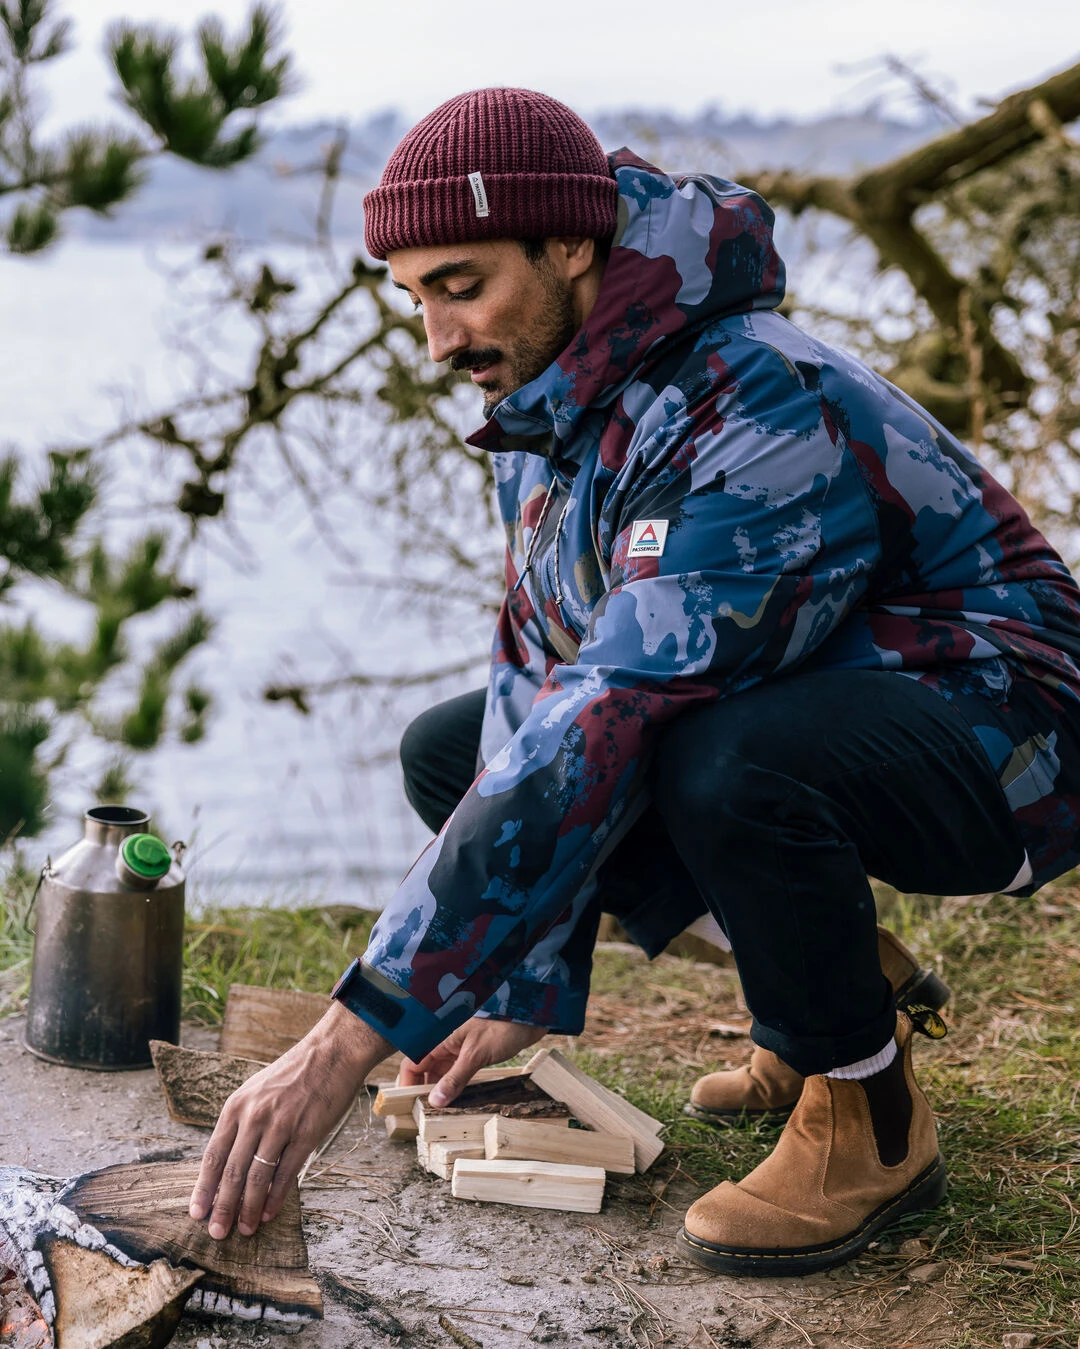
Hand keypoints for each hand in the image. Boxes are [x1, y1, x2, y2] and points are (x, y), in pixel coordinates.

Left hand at [189, 1001, 389, 1239]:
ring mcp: (281, 1125)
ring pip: (257, 1177)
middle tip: (217, 1233)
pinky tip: (270, 1212)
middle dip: (222, 1207)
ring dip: (249, 1208)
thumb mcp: (256, 1091)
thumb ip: (241, 1123)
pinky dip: (276, 1197)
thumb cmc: (293, 1073)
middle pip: (231, 1172)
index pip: (213, 1156)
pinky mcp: (307, 1132)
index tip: (196, 1213)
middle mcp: (254, 1116)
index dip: (203, 1188)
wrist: (331, 1052)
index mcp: (236, 1106)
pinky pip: (286, 1172)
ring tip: (245, 1229)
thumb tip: (228, 1163)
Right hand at [398, 1017, 545, 1106]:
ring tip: (439, 1112)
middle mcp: (446, 1045)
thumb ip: (455, 1078)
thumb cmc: (502, 1027)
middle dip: (423, 1092)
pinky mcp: (471, 1056)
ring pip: (440, 1074)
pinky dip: (454, 1087)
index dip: (408, 1084)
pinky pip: (455, 1074)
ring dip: (439, 1091)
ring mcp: (458, 1051)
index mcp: (440, 1039)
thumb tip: (435, 1101)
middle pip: (424, 1071)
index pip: (413, 1063)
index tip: (409, 1105)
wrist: (529, 1016)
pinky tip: (455, 1101)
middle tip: (425, 1115)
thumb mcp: (476, 1055)